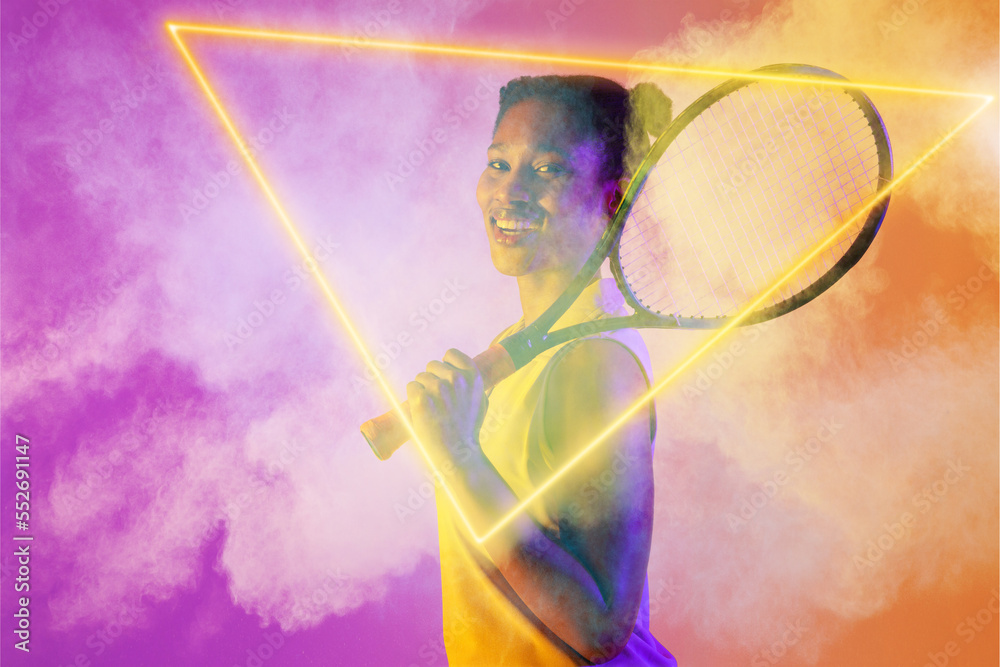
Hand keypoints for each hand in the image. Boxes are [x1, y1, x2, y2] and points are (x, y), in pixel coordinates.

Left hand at [406, 349, 487, 470]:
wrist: (458, 453)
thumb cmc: (468, 429)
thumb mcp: (481, 402)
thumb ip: (473, 384)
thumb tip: (463, 370)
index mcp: (473, 377)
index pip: (450, 354)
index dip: (445, 365)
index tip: (444, 378)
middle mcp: (457, 380)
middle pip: (432, 365)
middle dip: (431, 379)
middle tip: (438, 401)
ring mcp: (439, 389)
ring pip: (420, 377)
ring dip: (422, 390)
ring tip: (432, 409)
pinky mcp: (422, 400)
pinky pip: (411, 387)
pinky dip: (413, 398)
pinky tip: (423, 412)